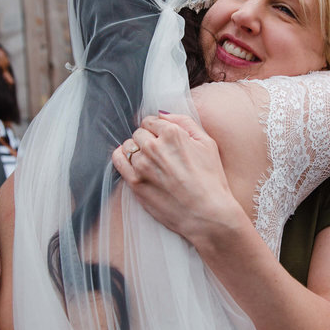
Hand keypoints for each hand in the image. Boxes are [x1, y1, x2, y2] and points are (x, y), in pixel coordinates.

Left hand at [112, 112, 241, 240]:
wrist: (207, 215)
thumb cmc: (211, 181)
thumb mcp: (208, 144)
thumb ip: (185, 122)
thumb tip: (164, 115)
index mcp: (173, 134)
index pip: (152, 121)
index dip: (158, 130)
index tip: (164, 141)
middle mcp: (154, 147)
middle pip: (139, 133)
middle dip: (148, 140)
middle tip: (161, 155)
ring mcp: (142, 165)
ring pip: (128, 145)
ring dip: (136, 150)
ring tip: (150, 163)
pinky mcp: (135, 183)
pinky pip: (118, 160)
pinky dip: (123, 158)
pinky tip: (134, 164)